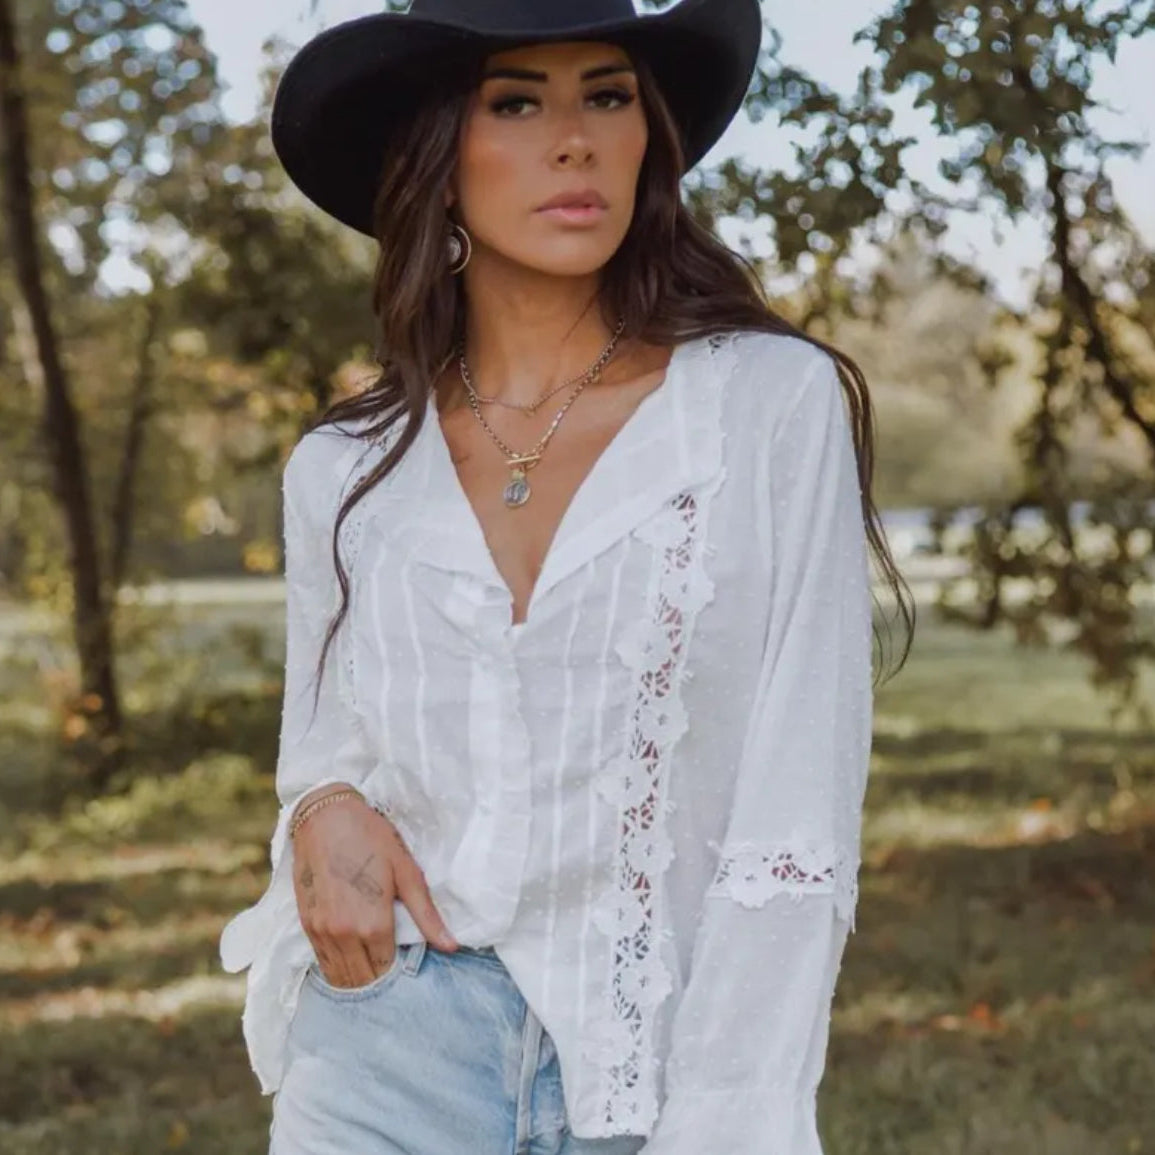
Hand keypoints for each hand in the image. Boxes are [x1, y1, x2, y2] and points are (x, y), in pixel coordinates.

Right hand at [290, 788, 457, 987]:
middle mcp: (344, 934)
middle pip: (362, 979)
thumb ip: (427, 915)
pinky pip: (322, 962)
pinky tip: (351, 963)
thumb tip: (452, 947)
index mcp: (373, 924)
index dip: (399, 972)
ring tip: (373, 971)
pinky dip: (337, 968)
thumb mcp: (406, 872)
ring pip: (340, 975)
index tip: (408, 967)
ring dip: (357, 979)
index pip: (387, 969)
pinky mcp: (307, 924)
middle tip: (392, 972)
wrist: (325, 817)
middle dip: (378, 980)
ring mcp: (322, 931)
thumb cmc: (372, 839)